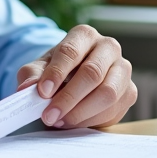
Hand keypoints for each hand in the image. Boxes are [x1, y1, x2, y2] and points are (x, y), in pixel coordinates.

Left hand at [16, 25, 136, 128]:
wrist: (74, 81)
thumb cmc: (56, 72)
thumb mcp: (39, 70)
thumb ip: (31, 76)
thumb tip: (27, 89)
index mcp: (84, 35)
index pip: (71, 51)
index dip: (56, 73)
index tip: (42, 92)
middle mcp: (108, 47)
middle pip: (92, 73)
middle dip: (68, 97)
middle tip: (49, 115)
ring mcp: (123, 69)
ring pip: (107, 93)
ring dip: (80, 112)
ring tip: (59, 121)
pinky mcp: (129, 92)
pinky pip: (113, 109)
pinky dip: (91, 120)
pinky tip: (73, 122)